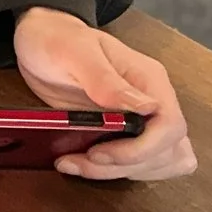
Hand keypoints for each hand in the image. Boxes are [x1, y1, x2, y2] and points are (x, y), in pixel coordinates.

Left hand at [13, 7, 196, 181]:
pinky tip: (87, 164)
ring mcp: (142, 119)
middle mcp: (153, 101)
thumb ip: (105, 80)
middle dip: (122, 165)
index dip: (140, 150)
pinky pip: (142, 163)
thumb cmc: (57, 39)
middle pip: (166, 151)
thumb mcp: (74, 52)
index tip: (98, 153)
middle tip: (77, 162)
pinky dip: (119, 172)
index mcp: (149, 79)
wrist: (42, 39)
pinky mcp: (126, 132)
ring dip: (119, 173)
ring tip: (75, 164)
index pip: (170, 126)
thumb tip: (147, 107)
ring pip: (159, 163)